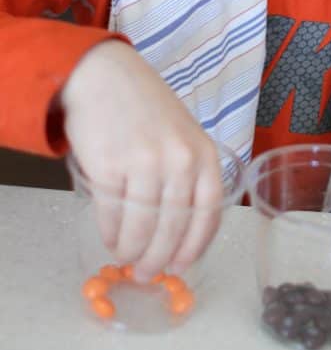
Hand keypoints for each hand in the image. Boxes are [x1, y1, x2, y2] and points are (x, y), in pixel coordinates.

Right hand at [60, 40, 223, 280]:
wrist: (103, 75)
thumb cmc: (144, 106)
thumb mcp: (181, 134)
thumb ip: (185, 174)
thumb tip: (178, 231)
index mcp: (204, 153)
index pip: (209, 212)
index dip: (195, 246)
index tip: (183, 266)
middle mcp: (180, 160)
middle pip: (175, 227)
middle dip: (160, 259)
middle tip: (147, 274)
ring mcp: (146, 164)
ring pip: (144, 227)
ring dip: (133, 250)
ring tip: (126, 258)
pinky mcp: (111, 167)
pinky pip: (114, 215)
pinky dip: (111, 233)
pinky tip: (110, 238)